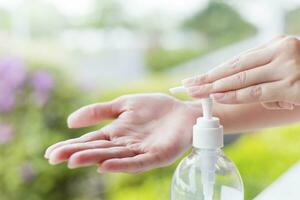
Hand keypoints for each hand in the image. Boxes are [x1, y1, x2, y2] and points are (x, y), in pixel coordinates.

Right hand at [44, 93, 200, 172]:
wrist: (184, 111)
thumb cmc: (155, 108)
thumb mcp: (124, 104)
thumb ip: (100, 111)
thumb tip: (70, 121)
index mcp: (117, 133)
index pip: (90, 140)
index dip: (71, 145)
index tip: (50, 152)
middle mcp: (125, 145)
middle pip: (98, 150)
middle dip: (76, 153)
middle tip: (54, 157)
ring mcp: (140, 151)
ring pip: (113, 157)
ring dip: (94, 158)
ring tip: (74, 160)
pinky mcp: (156, 156)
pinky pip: (137, 162)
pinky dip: (121, 165)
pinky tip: (105, 166)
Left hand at [182, 35, 299, 109]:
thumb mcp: (284, 66)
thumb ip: (261, 73)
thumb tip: (229, 86)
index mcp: (276, 45)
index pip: (237, 61)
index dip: (214, 71)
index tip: (196, 78)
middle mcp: (281, 52)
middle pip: (234, 68)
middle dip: (208, 79)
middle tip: (188, 86)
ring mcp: (288, 68)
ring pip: (242, 79)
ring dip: (216, 87)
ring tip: (197, 93)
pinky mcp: (293, 86)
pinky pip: (257, 92)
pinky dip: (236, 95)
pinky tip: (218, 96)